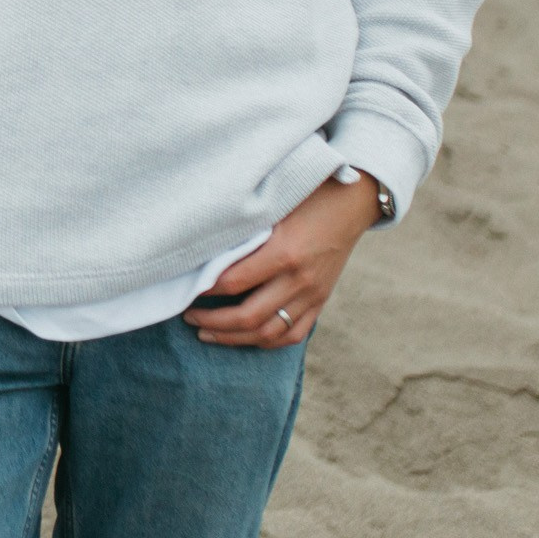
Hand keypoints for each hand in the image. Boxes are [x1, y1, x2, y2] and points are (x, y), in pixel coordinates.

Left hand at [182, 173, 382, 347]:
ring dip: (234, 338)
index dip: (205, 289)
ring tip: (208, 333)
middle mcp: (299, 280)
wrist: (352, 203)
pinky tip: (244, 337)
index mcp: (284, 253)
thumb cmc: (307, 196)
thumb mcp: (273, 208)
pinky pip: (292, 334)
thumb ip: (245, 233)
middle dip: (213, 322)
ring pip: (268, 333)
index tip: (187, 289)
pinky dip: (266, 341)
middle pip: (248, 317)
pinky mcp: (321, 302)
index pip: (234, 282)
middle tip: (188, 317)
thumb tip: (206, 253)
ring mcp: (312, 295)